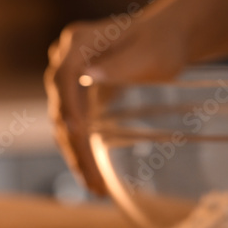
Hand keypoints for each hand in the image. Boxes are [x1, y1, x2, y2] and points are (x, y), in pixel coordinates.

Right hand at [45, 16, 185, 194]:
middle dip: (75, 145)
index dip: (68, 105)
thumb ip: (122, 63)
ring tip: (95, 187)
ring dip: (77, 155)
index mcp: (78, 42)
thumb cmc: (162, 43)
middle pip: (61, 105)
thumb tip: (90, 74)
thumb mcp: (149, 53)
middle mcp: (65, 58)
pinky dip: (82, 149)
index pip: (64, 76)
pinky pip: (74, 125)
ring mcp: (69, 79)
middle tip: (93, 180)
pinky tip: (93, 177)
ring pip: (64, 122)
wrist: (165, 39)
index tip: (77, 132)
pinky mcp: (77, 95)